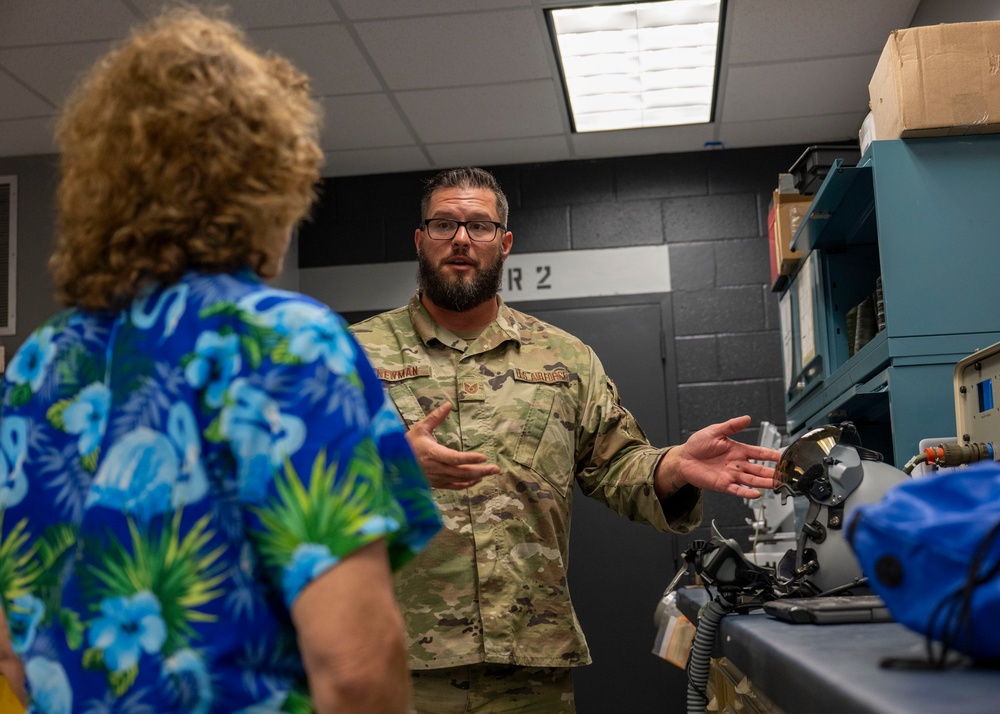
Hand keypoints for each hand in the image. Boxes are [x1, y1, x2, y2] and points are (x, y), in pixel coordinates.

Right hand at [405, 403, 499, 489]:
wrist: (393, 463)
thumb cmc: (408, 443)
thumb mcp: (420, 427)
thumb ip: (435, 417)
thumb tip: (448, 404)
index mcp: (432, 453)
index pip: (454, 458)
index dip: (469, 459)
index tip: (483, 457)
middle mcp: (436, 468)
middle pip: (462, 472)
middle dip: (480, 470)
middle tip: (496, 468)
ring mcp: (437, 478)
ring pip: (460, 480)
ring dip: (477, 477)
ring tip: (491, 472)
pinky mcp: (436, 484)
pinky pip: (454, 486)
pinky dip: (466, 484)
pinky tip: (477, 480)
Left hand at [655, 415, 779, 499]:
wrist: (683, 458)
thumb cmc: (698, 444)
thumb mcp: (715, 431)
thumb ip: (732, 426)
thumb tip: (747, 418)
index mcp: (738, 450)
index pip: (759, 453)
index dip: (772, 455)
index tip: (784, 457)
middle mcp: (737, 464)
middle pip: (759, 469)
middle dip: (773, 472)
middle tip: (786, 475)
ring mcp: (731, 475)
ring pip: (752, 480)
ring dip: (764, 483)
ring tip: (776, 484)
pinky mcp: (722, 484)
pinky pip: (737, 490)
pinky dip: (747, 492)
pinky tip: (756, 494)